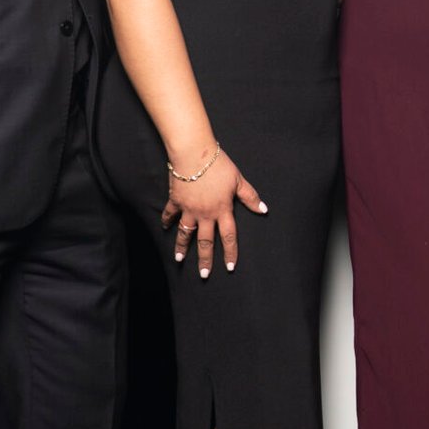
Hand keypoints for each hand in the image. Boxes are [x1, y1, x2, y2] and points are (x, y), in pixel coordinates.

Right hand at [163, 149, 266, 276]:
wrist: (194, 153)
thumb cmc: (218, 165)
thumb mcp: (238, 180)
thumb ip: (250, 197)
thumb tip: (264, 209)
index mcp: (222, 210)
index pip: (229, 236)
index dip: (230, 253)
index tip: (229, 267)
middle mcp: (205, 214)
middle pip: (206, 241)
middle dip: (205, 259)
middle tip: (204, 274)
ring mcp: (189, 209)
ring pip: (185, 233)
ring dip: (182, 247)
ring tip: (179, 260)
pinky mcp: (176, 200)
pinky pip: (170, 214)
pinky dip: (166, 221)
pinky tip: (164, 228)